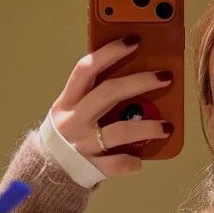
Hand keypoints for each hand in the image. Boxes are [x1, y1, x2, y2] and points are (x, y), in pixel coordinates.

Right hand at [49, 38, 172, 176]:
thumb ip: (92, 95)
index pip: (86, 69)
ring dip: (146, 127)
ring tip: (167, 126)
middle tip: (165, 76)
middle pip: (108, 93)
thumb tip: (134, 75)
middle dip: (139, 82)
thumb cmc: (67, 133)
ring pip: (118, 131)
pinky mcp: (90, 167)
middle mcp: (73, 119)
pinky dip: (130, 162)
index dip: (109, 53)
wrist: (46, 171)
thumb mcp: (71, 109)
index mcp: (67, 101)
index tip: (134, 41)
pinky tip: (140, 160)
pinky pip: (116, 164)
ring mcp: (82, 144)